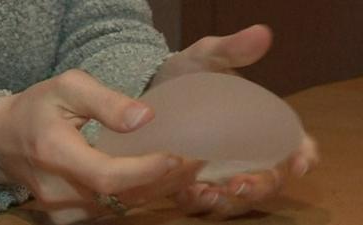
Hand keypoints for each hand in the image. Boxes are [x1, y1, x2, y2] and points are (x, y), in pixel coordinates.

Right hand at [0, 69, 199, 221]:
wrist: (4, 140)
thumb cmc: (39, 107)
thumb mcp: (69, 87)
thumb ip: (105, 102)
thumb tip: (145, 118)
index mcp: (54, 152)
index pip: (106, 175)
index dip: (144, 170)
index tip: (176, 157)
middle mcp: (58, 190)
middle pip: (120, 197)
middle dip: (162, 182)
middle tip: (194, 163)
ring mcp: (61, 210)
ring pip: (120, 208)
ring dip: (155, 191)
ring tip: (184, 171)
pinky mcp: (66, 218)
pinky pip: (111, 212)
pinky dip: (138, 198)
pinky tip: (158, 182)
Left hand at [154, 24, 318, 218]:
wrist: (152, 88)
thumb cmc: (188, 72)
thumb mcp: (208, 57)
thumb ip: (231, 49)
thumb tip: (261, 34)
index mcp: (260, 124)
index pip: (293, 144)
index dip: (303, 156)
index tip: (300, 162)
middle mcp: (245, 152)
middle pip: (268, 179)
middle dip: (259, 187)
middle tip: (239, 184)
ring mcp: (220, 168)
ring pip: (236, 197)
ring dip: (228, 202)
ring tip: (209, 194)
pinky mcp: (194, 179)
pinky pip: (203, 199)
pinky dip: (200, 201)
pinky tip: (188, 194)